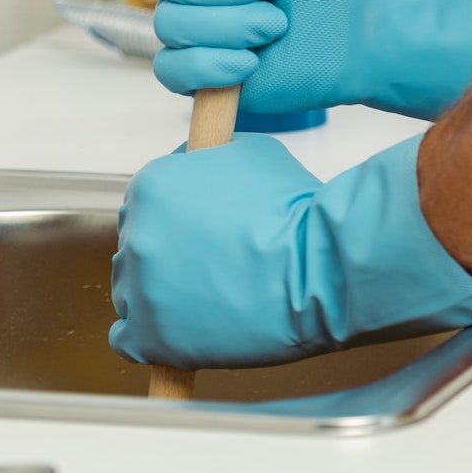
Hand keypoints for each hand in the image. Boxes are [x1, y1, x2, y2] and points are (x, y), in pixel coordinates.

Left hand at [108, 134, 471, 369]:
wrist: (332, 266)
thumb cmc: (312, 216)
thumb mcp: (264, 160)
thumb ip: (236, 160)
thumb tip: (237, 135)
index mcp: (159, 184)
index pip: (152, 204)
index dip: (187, 219)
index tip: (212, 231)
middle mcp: (139, 231)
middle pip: (143, 250)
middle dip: (180, 256)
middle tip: (227, 263)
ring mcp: (145, 281)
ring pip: (144, 292)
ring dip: (177, 294)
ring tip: (231, 294)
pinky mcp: (161, 329)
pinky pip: (145, 338)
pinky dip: (168, 337)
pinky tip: (197, 335)